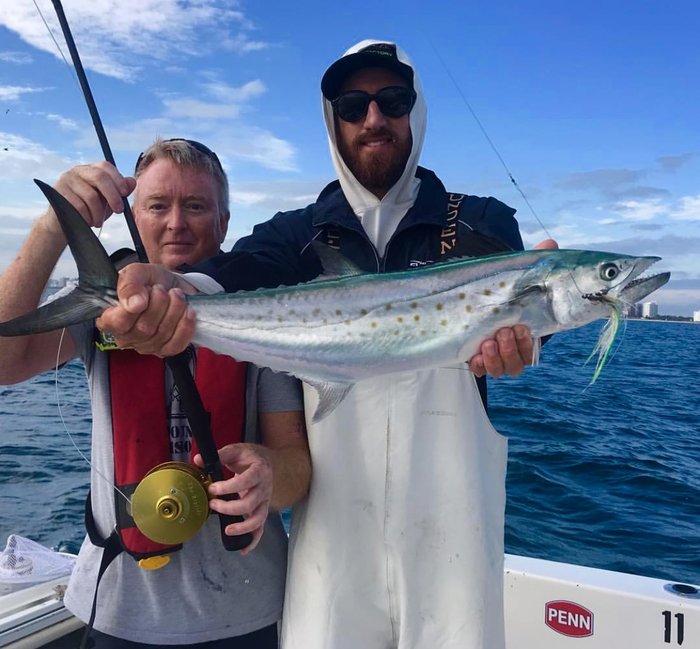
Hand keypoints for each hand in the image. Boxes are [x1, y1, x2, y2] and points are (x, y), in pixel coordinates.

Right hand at [44, 161, 135, 235]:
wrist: (64, 225)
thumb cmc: (88, 211)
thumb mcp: (107, 202)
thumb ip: (119, 192)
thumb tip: (132, 181)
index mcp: (91, 170)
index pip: (105, 166)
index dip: (117, 179)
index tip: (125, 193)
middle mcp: (77, 171)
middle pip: (99, 177)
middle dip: (113, 195)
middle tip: (119, 210)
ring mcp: (66, 181)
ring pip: (91, 195)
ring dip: (98, 213)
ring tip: (97, 221)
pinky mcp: (58, 194)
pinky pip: (79, 206)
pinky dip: (88, 217)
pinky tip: (87, 222)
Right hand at [95, 263, 196, 355]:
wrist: (172, 286)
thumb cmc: (150, 281)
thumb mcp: (137, 272)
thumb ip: (130, 285)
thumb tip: (134, 304)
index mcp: (111, 318)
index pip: (117, 322)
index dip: (133, 309)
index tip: (149, 290)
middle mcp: (126, 337)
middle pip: (144, 329)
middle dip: (160, 303)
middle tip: (163, 289)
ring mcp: (146, 346)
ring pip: (162, 334)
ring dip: (175, 310)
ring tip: (176, 295)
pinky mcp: (165, 350)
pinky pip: (176, 345)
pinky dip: (185, 326)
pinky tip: (188, 311)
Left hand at [195, 444, 273, 554]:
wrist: (268, 462)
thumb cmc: (251, 457)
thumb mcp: (237, 450)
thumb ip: (219, 455)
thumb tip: (198, 460)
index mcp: (259, 471)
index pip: (245, 481)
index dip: (228, 487)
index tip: (212, 488)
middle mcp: (264, 487)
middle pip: (250, 503)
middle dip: (229, 508)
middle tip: (213, 505)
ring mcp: (264, 501)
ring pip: (258, 518)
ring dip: (243, 526)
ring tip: (227, 530)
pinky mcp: (262, 510)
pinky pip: (261, 528)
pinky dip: (254, 540)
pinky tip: (243, 549)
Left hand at [468, 238, 558, 377]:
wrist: (472, 298)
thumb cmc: (500, 291)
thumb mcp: (515, 277)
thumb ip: (534, 263)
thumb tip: (551, 244)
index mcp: (524, 336)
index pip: (532, 351)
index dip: (528, 344)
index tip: (522, 327)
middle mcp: (510, 351)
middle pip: (518, 364)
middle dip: (512, 349)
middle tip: (505, 330)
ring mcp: (492, 357)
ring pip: (501, 370)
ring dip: (497, 358)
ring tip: (489, 340)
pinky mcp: (474, 359)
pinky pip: (480, 371)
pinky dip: (480, 365)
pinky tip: (476, 354)